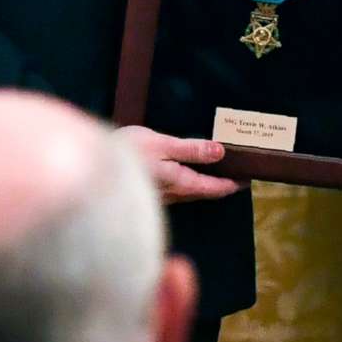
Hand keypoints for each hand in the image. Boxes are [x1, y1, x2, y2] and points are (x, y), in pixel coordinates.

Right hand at [117, 125, 240, 201]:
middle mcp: (173, 195)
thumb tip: (221, 151)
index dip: (233, 184)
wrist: (92, 164)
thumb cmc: (127, 151)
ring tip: (219, 174)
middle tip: (240, 176)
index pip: (214, 188)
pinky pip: (177, 190)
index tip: (249, 179)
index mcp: (180, 183)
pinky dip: (190, 182)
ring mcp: (161, 197)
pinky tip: (188, 174)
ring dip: (206, 184)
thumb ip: (192, 149)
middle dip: (222, 185)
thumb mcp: (162, 145)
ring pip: (190, 193)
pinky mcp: (150, 193)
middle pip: (204, 193)